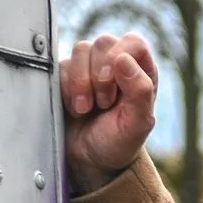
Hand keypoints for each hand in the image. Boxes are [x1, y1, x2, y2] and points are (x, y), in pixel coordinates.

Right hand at [58, 30, 158, 193]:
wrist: (89, 160)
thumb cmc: (118, 142)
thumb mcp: (137, 124)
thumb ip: (140, 90)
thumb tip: (124, 58)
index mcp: (141, 72)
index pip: (134, 42)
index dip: (119, 57)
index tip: (110, 84)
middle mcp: (117, 64)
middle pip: (104, 43)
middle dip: (98, 76)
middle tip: (102, 104)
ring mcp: (91, 67)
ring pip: (81, 49)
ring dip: (80, 81)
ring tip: (85, 109)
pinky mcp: (68, 74)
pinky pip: (61, 64)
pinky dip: (66, 87)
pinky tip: (73, 107)